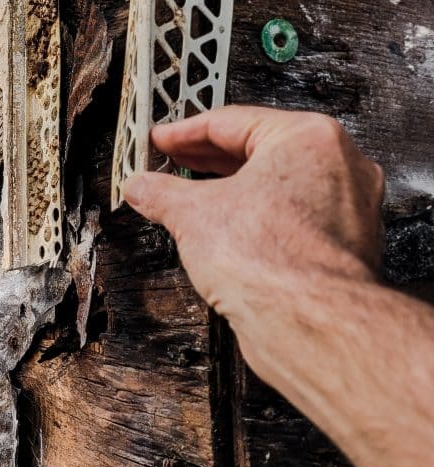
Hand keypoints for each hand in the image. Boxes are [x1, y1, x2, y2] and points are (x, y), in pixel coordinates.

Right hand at [122, 106, 385, 329]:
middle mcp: (338, 165)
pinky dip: (257, 218)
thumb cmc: (271, 261)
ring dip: (232, 190)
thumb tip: (142, 187)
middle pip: (258, 150)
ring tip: (192, 199)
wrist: (308, 322)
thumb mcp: (191, 215)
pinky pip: (291, 217)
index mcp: (308, 137)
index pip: (232, 122)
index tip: (161, 140)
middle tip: (172, 162)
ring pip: (277, 185)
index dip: (184, 132)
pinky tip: (226, 233)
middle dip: (207, 160)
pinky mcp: (343, 245)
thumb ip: (160, 193)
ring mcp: (346, 207)